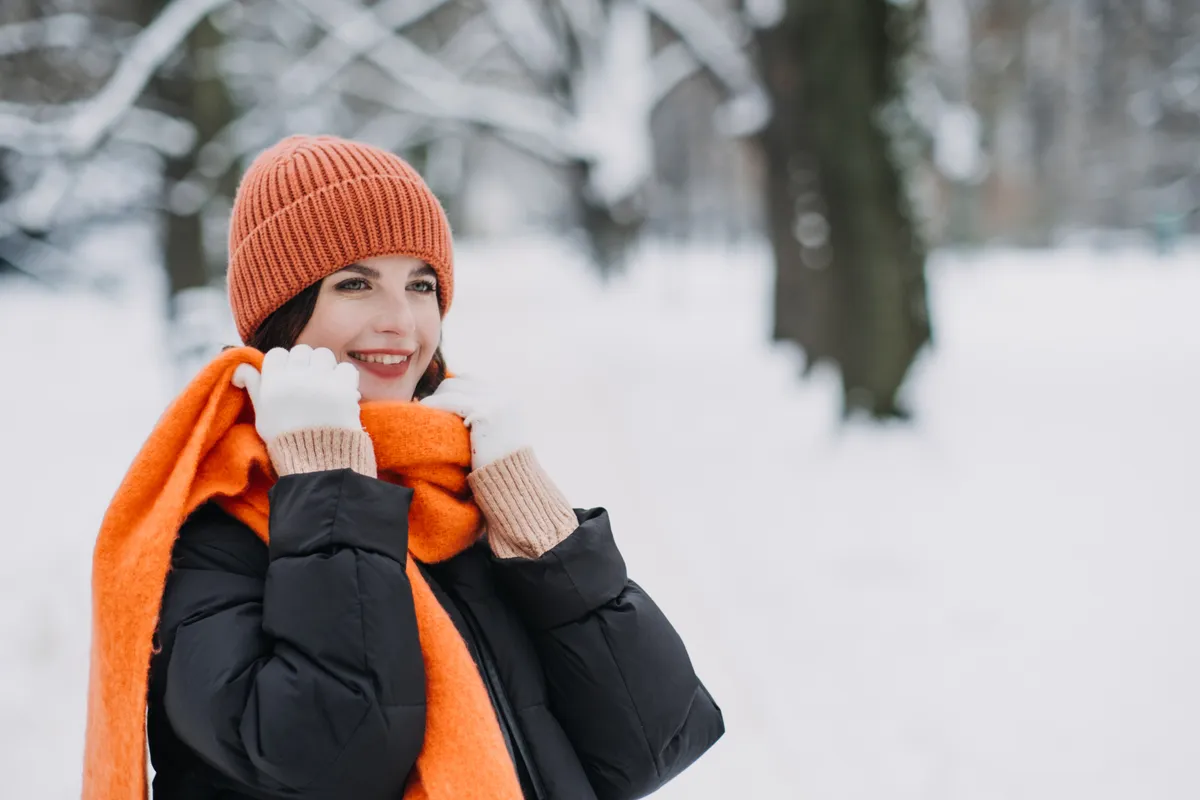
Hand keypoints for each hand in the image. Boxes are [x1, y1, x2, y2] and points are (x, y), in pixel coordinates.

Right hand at [232, 345, 362, 442]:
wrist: (317, 462)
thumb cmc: (285, 441)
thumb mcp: (262, 415)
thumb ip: (254, 388)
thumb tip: (241, 368)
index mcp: (274, 383)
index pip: (277, 354)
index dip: (282, 364)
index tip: (287, 377)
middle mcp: (297, 377)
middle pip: (301, 351)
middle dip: (304, 363)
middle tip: (307, 381)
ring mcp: (322, 381)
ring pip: (324, 354)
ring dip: (324, 366)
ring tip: (324, 384)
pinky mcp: (344, 388)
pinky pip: (346, 368)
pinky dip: (345, 377)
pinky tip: (340, 390)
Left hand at [421, 376, 525, 469]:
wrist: (513, 482)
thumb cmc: (501, 464)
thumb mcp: (501, 432)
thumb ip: (486, 414)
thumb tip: (459, 409)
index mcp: (510, 396)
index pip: (470, 380)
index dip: (450, 390)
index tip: (435, 402)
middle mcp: (505, 394)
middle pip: (460, 381)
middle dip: (440, 393)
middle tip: (424, 408)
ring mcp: (496, 401)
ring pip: (451, 388)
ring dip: (434, 398)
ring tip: (421, 411)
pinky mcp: (485, 413)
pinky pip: (449, 401)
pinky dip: (433, 404)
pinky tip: (422, 411)